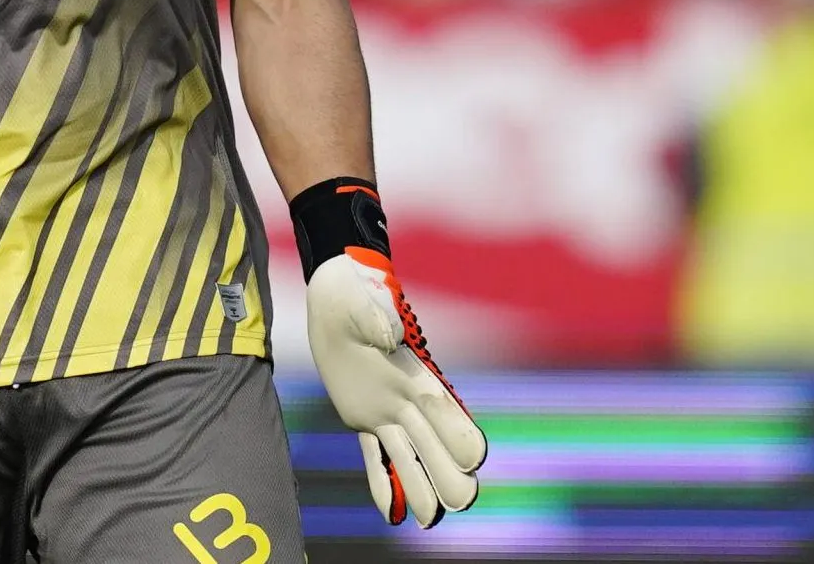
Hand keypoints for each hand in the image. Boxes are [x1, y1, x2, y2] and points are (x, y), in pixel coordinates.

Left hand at [306, 249, 487, 527]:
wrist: (339, 297)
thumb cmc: (358, 293)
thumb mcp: (367, 303)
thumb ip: (380, 320)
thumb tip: (389, 335)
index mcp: (415, 372)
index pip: (443, 408)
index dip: (458, 431)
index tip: (473, 458)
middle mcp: (407, 398)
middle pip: (433, 441)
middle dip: (448, 470)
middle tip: (463, 499)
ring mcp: (386, 410)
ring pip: (408, 455)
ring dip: (419, 485)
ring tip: (430, 520)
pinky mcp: (363, 416)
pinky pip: (375, 454)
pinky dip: (383, 481)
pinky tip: (392, 511)